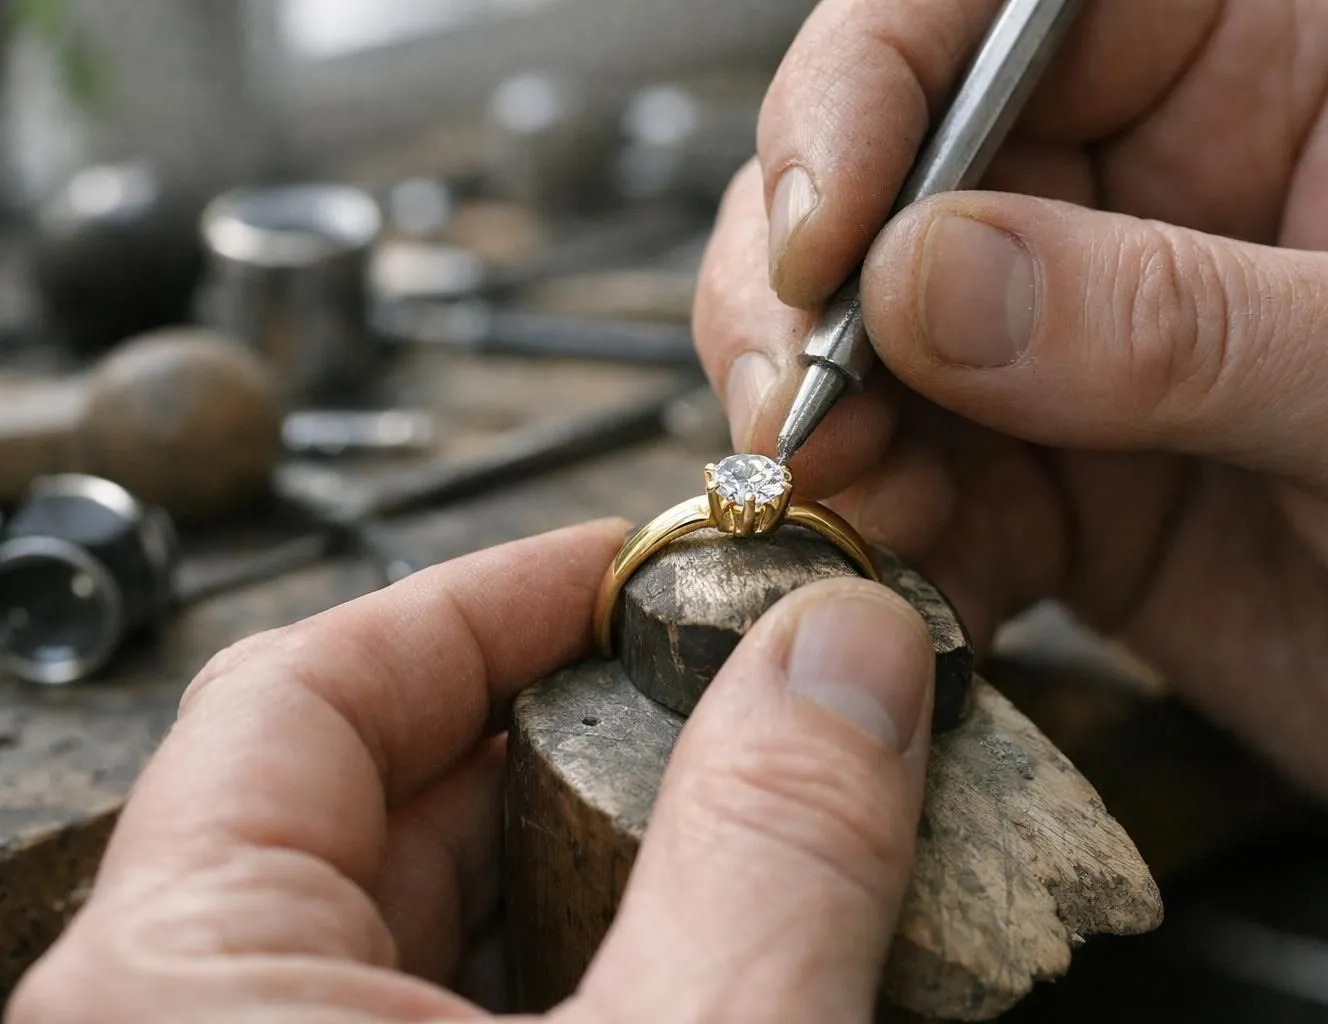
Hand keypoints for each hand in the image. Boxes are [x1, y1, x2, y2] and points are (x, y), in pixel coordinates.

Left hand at [9, 521, 935, 1021]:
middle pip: (379, 794)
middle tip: (719, 692)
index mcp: (181, 993)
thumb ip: (769, 861)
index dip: (496, 596)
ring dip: (587, 862)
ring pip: (422, 919)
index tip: (634, 562)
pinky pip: (441, 1011)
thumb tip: (845, 662)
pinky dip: (569, 972)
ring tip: (733, 827)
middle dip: (576, 727)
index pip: (310, 685)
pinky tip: (685, 965)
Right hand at [694, 0, 1327, 898]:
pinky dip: (873, 540)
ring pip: (859, 338)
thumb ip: (1177, 324)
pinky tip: (902, 583)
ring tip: (845, 505)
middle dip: (799, 287)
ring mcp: (1080, 356)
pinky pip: (910, 494)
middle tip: (801, 404)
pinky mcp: (1056, 496)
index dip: (869, 84)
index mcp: (1259, 77)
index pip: (990, 5)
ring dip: (816, 423)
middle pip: (880, 172)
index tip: (825, 233)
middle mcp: (1140, 198)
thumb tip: (926, 279)